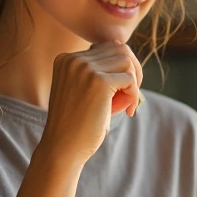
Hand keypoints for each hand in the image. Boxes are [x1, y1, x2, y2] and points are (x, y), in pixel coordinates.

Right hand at [42, 42, 143, 164]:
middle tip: (132, 94)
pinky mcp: (99, 82)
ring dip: (134, 82)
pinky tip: (127, 111)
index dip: (120, 68)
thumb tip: (133, 62)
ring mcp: (85, 69)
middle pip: (119, 49)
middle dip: (132, 70)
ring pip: (126, 60)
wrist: (63, 148)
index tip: (122, 91)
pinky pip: (130, 79)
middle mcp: (73, 59)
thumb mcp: (84, 92)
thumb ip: (102, 74)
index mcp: (66, 59)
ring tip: (128, 103)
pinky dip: (134, 94)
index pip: (106, 48)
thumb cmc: (77, 125)